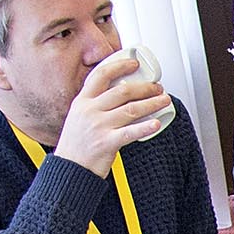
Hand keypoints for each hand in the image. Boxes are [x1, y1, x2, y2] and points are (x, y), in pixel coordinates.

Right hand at [56, 50, 174, 174]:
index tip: (134, 64)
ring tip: (164, 101)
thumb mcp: (79, 118)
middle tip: (157, 87)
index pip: (100, 75)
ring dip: (152, 103)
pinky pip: (131, 132)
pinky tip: (157, 123)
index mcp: (82, 102)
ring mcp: (98, 126)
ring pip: (131, 109)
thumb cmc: (76, 146)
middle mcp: (90, 110)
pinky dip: (146, 127)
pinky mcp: (107, 142)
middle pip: (122, 91)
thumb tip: (120, 97)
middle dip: (144, 87)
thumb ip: (95, 106)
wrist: (70, 169)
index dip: (119, 66)